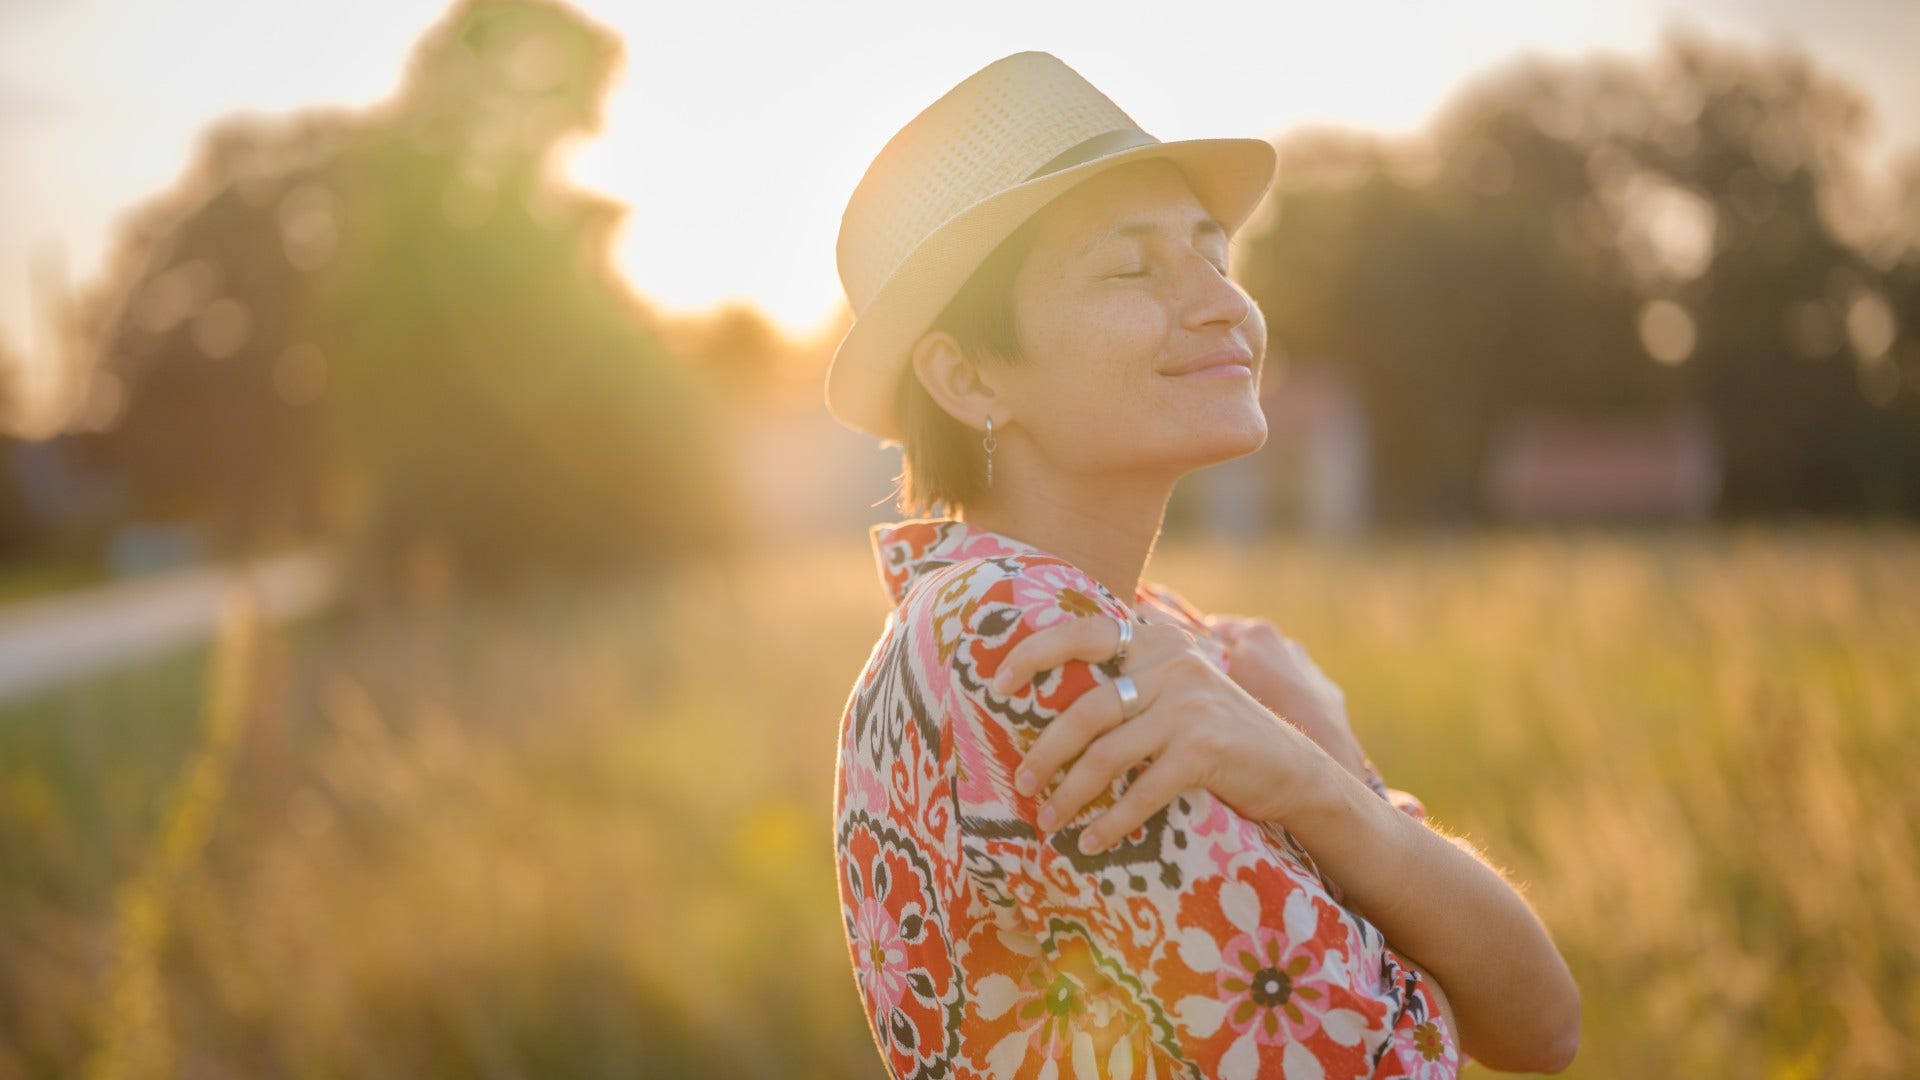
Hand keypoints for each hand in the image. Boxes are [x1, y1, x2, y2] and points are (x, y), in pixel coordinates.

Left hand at [991, 613, 1339, 854]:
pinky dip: (1111, 821)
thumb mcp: (1175, 684)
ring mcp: (1189, 707)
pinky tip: (1092, 841)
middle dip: (1044, 752)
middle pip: (1085, 709)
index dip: (1034, 653)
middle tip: (1022, 783)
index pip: (1083, 632)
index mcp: (1155, 641)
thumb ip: (1130, 675)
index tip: (997, 684)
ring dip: (1069, 794)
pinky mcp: (1205, 751)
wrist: (1289, 767)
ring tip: (1048, 820)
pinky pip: (1141, 791)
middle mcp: (1172, 664)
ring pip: (1106, 755)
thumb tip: (1048, 696)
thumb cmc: (1214, 731)